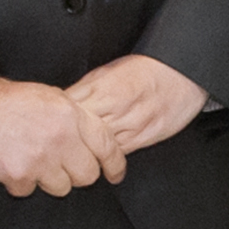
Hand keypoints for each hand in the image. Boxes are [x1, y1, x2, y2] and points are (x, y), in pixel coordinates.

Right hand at [0, 77, 123, 198]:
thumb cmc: (10, 100)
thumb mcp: (53, 98)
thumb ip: (75, 120)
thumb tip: (92, 143)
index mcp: (72, 116)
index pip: (107, 146)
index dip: (115, 165)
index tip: (114, 174)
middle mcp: (61, 138)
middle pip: (87, 175)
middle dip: (76, 173)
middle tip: (60, 164)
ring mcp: (40, 159)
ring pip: (61, 188)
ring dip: (47, 179)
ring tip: (31, 159)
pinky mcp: (19, 175)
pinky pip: (30, 191)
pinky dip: (21, 182)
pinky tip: (11, 163)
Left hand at [65, 52, 206, 153]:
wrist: (181, 74)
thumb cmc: (146, 70)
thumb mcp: (108, 71)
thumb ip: (85, 89)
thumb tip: (64, 102)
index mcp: (99, 87)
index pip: (66, 107)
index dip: (53, 117)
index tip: (47, 124)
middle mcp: (111, 106)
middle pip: (77, 130)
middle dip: (64, 139)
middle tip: (55, 147)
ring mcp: (127, 124)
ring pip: (95, 147)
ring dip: (84, 152)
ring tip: (74, 157)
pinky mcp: (141, 138)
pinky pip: (116, 154)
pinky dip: (105, 158)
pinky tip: (99, 158)